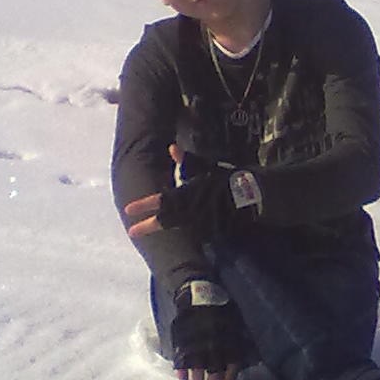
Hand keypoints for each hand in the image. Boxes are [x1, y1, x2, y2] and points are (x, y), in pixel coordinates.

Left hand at [125, 149, 262, 242]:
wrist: (251, 196)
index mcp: (188, 192)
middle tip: (132, 231)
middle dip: (148, 225)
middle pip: (165, 219)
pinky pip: (191, 231)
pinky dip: (181, 230)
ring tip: (146, 230)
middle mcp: (190, 209)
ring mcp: (199, 222)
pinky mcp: (210, 231)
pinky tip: (172, 229)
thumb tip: (171, 148)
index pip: (162, 200)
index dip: (145, 205)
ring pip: (176, 227)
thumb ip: (186, 161)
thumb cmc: (226, 178)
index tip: (129, 210)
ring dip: (162, 228)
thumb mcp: (206, 166)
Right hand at [170, 280, 244, 379]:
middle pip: (213, 367)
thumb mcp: (235, 322)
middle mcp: (213, 342)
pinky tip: (181, 378)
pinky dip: (180, 369)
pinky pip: (180, 357)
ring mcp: (196, 340)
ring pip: (196, 364)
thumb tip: (251, 358)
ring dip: (196, 377)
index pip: (231, 362)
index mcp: (228, 338)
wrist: (199, 293)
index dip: (228, 376)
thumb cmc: (221, 309)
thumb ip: (239, 340)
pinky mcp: (181, 338)